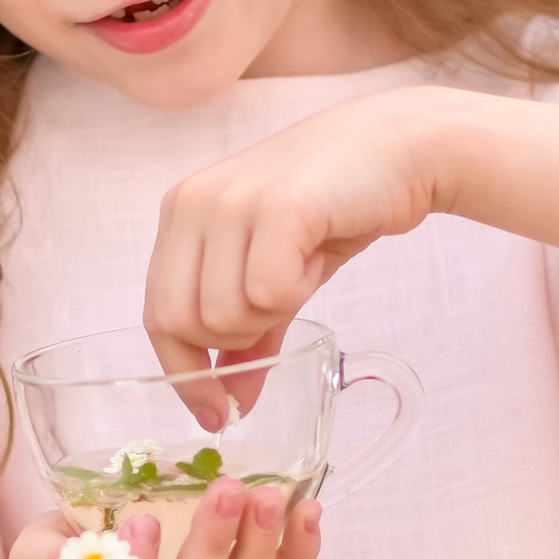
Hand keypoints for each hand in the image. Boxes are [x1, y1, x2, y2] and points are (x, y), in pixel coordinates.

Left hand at [142, 93, 442, 386]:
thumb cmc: (335, 206)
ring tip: (303, 267)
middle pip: (182, 322)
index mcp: (181, 214)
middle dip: (234, 341)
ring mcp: (232, 201)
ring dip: (273, 311)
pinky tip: (316, 256)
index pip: (157, 315)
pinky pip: (269, 293)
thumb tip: (230, 405)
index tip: (217, 411)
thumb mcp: (276, 273)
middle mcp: (194, 202)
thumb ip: (245, 335)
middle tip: (281, 305)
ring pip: (224, 314)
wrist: (401, 147)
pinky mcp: (279, 207)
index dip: (184, 372)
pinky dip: (299, 291)